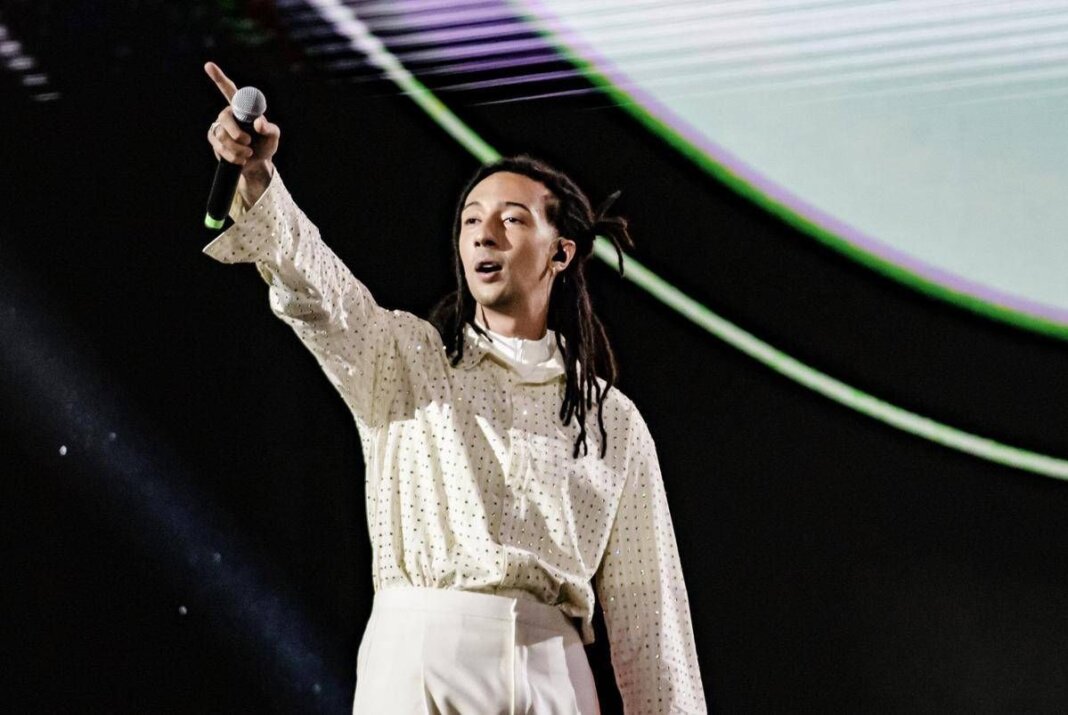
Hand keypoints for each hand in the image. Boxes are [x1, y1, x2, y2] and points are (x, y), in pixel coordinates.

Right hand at [204, 61, 278, 198]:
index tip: (208, 65)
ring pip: (222, 135)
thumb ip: (269, 128)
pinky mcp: (215, 140)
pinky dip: (232, 155)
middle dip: (236, 133)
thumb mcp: (273, 136)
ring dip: (238, 148)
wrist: (257, 164)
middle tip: (248, 142)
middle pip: (224, 117)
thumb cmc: (266, 145)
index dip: (218, 77)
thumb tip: (258, 123)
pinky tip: (240, 158)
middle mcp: (228, 114)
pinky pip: (219, 146)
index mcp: (242, 108)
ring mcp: (220, 127)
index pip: (229, 90)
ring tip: (248, 153)